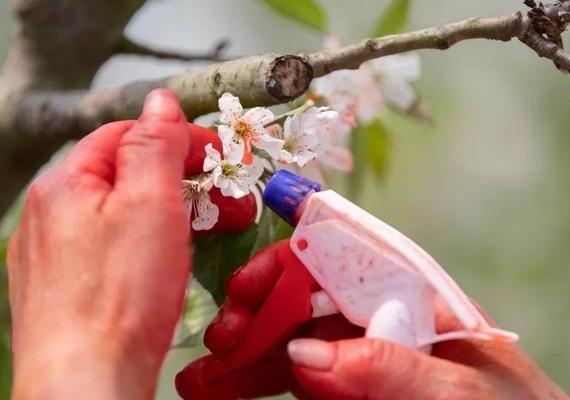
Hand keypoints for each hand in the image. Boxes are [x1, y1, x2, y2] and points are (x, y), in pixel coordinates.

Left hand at [7, 89, 251, 398]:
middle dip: (184, 183)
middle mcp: (51, 216)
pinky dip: (148, 247)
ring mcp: (56, 256)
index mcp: (66, 184)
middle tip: (229, 205)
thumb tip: (160, 100)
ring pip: (122, 215)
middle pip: (126, 177)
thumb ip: (155, 144)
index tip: (218, 158)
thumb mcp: (149, 202)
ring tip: (208, 235)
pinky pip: (113, 251)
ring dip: (171, 216)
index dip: (179, 140)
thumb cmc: (119, 297)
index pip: (127, 135)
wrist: (88, 383)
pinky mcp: (67, 290)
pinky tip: (167, 267)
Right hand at [176, 240, 569, 399]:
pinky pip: (297, 375)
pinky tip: (228, 386)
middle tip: (222, 338)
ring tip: (203, 375)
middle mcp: (379, 313)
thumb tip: (304, 353)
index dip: (289, 262)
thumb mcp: (455, 387)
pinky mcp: (350, 383)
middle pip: (304, 298)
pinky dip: (259, 380)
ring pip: (292, 339)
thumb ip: (385, 366)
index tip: (245, 284)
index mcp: (409, 292)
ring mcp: (360, 350)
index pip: (340, 257)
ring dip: (246, 353)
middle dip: (257, 313)